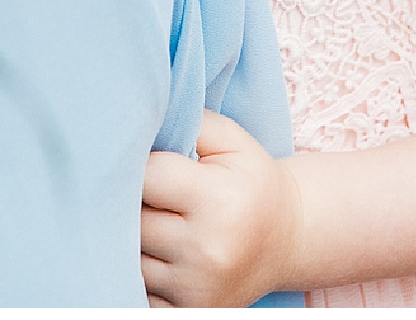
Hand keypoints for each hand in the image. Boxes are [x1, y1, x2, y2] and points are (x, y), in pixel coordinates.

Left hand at [140, 110, 302, 306]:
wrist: (288, 239)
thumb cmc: (253, 183)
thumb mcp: (232, 141)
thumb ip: (188, 120)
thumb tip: (140, 115)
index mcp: (218, 201)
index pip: (146, 176)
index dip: (141, 164)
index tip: (151, 162)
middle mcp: (206, 250)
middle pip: (131, 219)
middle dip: (131, 202)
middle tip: (149, 191)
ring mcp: (195, 288)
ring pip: (128, 257)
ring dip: (132, 239)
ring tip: (156, 221)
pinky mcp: (188, 313)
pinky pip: (138, 292)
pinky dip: (139, 275)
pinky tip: (159, 255)